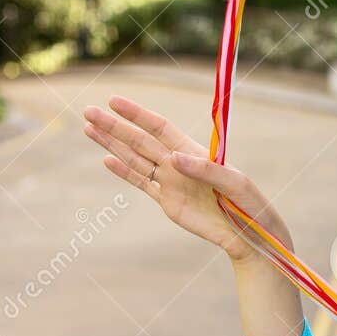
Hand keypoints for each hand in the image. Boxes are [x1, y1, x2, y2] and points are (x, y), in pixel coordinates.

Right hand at [82, 94, 292, 265]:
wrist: (246, 234)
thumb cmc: (247, 203)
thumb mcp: (234, 183)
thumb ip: (205, 169)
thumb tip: (174, 158)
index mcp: (194, 152)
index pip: (160, 128)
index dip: (137, 115)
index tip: (115, 101)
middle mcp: (178, 163)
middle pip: (140, 140)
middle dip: (114, 126)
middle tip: (88, 111)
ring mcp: (170, 182)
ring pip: (134, 158)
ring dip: (112, 144)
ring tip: (89, 128)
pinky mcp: (167, 202)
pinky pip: (141, 183)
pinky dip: (123, 172)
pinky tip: (107, 159)